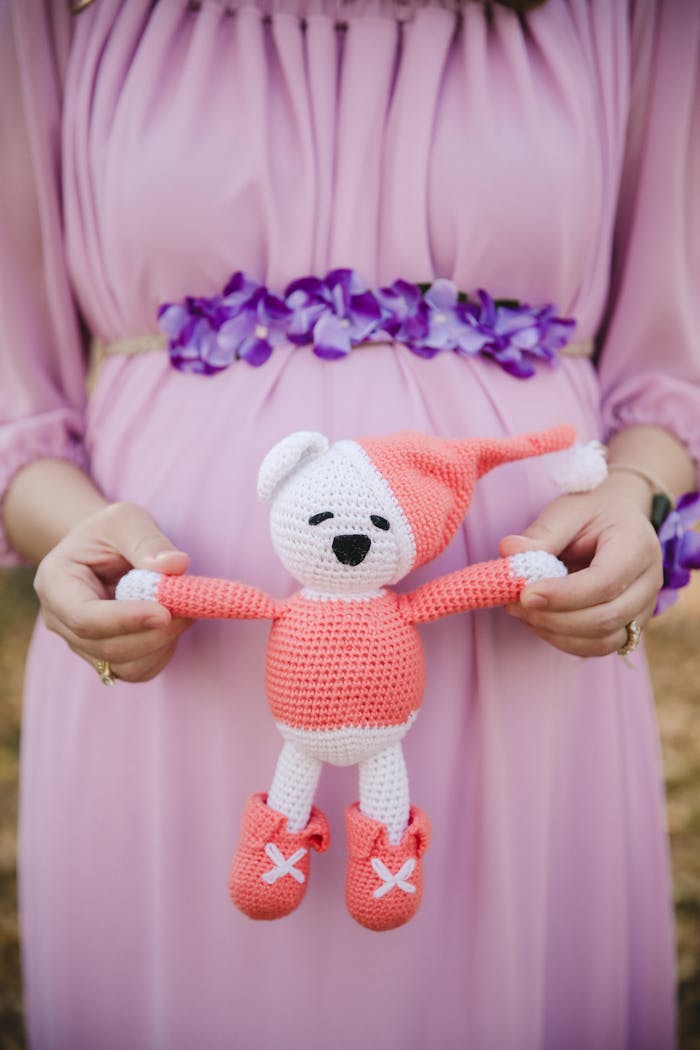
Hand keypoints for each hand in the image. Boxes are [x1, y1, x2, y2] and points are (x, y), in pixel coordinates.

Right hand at [34, 502, 189, 681]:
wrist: (102, 550)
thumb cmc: (110, 532)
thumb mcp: (126, 520)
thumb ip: (148, 541)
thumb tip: (175, 566)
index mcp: (56, 584)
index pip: (85, 617)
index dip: (126, 620)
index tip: (165, 613)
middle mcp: (61, 622)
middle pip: (106, 647)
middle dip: (154, 633)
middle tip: (189, 608)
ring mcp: (82, 644)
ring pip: (124, 666)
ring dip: (162, 644)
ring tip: (184, 611)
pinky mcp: (106, 658)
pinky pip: (137, 670)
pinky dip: (162, 653)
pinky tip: (173, 625)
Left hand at [498, 475, 662, 656]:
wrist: (616, 523)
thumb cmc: (590, 515)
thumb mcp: (566, 513)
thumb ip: (541, 534)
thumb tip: (508, 551)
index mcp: (637, 547)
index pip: (605, 582)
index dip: (563, 595)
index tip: (524, 594)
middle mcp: (648, 583)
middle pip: (605, 617)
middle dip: (553, 617)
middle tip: (514, 603)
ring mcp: (642, 610)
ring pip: (601, 641)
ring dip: (554, 632)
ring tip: (521, 610)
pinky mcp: (627, 627)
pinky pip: (595, 647)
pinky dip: (561, 639)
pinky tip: (537, 620)